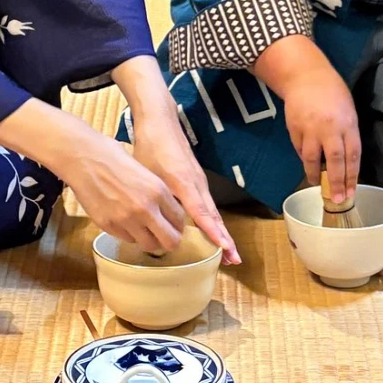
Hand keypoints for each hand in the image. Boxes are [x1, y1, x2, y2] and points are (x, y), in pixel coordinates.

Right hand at [55, 127, 187, 254]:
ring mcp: (126, 220)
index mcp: (158, 190)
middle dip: (170, 240)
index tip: (172, 224)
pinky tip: (125, 223)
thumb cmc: (112, 156)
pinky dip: (130, 235)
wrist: (83, 158)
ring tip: (144, 231)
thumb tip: (166, 210)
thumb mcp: (144, 170)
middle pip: (170, 241)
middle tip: (164, 236)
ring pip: (149, 245)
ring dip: (149, 240)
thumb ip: (157, 192)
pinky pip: (127, 239)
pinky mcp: (109, 226)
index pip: (179, 220)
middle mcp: (146, 209)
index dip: (177, 225)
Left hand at [132, 112, 240, 263]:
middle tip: (234, 261)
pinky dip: (213, 221)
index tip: (225, 249)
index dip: (214, 233)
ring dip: (221, 233)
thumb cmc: (151, 146)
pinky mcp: (196, 180)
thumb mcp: (148, 174)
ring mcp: (199, 181)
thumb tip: (156, 222)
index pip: (203, 214)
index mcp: (185, 184)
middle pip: (214, 217)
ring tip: (228, 254)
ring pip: (212, 212)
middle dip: (225, 240)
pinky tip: (213, 233)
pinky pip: (207, 205)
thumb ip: (156, 197)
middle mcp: (197, 184)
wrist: (161, 121)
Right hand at [283, 67, 360, 203]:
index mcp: (347, 123)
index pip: (352, 155)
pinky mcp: (294, 129)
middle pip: (334, 161)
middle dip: (336, 183)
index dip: (352, 176)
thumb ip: (348, 134)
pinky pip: (299, 149)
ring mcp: (309, 129)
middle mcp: (329, 128)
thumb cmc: (332, 92)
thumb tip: (346, 160)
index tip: (352, 192)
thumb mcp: (348, 110)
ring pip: (312, 159)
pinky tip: (307, 165)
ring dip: (314, 175)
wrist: (305, 76)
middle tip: (338, 200)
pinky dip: (304, 160)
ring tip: (317, 185)